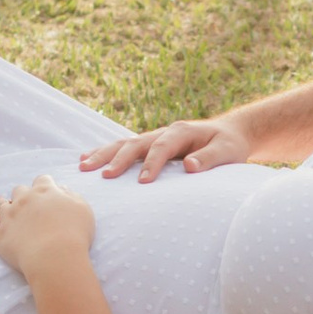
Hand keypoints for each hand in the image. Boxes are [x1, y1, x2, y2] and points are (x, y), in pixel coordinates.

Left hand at [0, 175, 94, 278]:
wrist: (55, 257)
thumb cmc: (74, 234)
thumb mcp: (83, 210)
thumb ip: (72, 196)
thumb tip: (62, 189)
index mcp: (45, 191)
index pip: (43, 180)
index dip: (44, 185)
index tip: (45, 191)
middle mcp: (24, 199)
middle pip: (19, 190)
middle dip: (22, 194)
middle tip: (24, 202)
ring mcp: (9, 216)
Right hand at [79, 115, 251, 183]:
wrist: (229, 134)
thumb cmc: (229, 145)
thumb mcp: (227, 151)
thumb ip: (210, 159)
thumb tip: (189, 166)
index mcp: (181, 131)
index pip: (162, 147)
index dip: (152, 163)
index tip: (143, 182)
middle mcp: (164, 132)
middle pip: (135, 143)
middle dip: (118, 158)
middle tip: (103, 175)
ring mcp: (154, 138)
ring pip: (124, 144)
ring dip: (103, 154)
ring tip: (83, 166)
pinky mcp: (149, 147)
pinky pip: (124, 148)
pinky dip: (105, 153)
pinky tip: (85, 160)